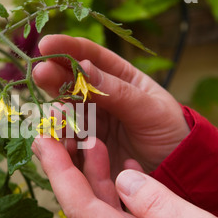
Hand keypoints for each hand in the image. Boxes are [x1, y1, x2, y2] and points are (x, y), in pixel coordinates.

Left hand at [31, 137, 217, 217]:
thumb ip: (157, 205)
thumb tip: (125, 177)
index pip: (80, 205)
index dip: (58, 171)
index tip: (42, 141)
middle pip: (83, 200)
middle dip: (66, 164)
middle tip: (57, 132)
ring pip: (103, 199)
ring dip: (95, 168)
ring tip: (93, 138)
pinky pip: (125, 205)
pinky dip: (121, 179)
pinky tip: (125, 160)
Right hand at [32, 35, 190, 175]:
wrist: (178, 172)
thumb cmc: (171, 133)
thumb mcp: (149, 109)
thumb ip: (117, 91)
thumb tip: (83, 66)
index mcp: (120, 78)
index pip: (90, 56)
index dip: (67, 48)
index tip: (46, 44)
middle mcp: (101, 97)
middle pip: (71, 82)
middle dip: (54, 76)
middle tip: (39, 73)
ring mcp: (92, 122)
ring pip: (65, 111)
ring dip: (55, 110)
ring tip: (54, 115)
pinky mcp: (87, 147)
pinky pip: (67, 138)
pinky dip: (59, 137)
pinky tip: (56, 138)